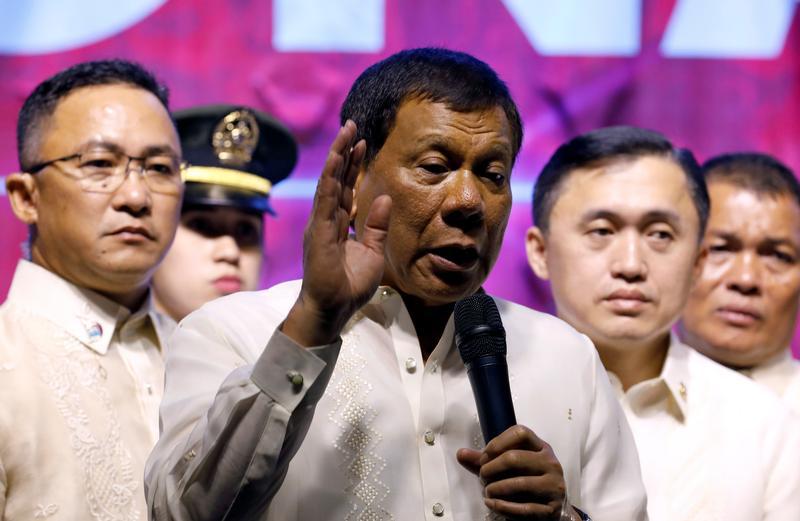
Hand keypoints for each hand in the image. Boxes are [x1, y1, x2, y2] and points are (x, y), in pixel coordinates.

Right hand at [282, 120, 391, 346]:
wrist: (334, 309)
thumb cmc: (349, 286)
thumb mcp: (372, 252)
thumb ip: (375, 226)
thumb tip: (383, 199)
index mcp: (338, 224)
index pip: (345, 187)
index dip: (353, 165)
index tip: (362, 142)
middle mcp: (326, 220)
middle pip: (336, 179)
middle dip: (344, 152)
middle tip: (352, 125)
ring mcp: (321, 225)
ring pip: (329, 183)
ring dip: (337, 157)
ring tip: (346, 133)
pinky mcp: (320, 233)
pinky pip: (326, 200)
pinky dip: (331, 179)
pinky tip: (335, 160)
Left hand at [457, 425, 572, 519]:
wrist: (550, 510)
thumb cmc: (526, 483)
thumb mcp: (509, 468)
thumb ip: (484, 461)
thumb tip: (461, 454)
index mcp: (541, 447)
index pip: (520, 433)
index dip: (497, 442)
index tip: (484, 456)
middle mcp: (551, 463)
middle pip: (515, 457)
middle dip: (490, 468)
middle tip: (482, 477)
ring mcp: (554, 486)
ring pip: (519, 483)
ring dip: (495, 489)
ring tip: (487, 492)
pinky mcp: (552, 509)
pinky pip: (524, 508)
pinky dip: (503, 507)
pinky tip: (492, 504)